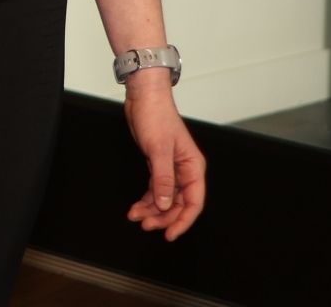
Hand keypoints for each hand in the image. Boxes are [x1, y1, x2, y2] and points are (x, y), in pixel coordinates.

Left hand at [123, 73, 205, 241]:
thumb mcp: (159, 149)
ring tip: (136, 216)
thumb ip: (163, 178)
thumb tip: (164, 204)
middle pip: (178, 204)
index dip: (183, 221)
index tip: (170, 234)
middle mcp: (185, 170)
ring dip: (152, 210)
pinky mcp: (158, 165)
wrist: (143, 97)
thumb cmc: (156, 116)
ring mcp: (171, 169)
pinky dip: (147, 199)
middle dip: (163, 217)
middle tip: (146, 225)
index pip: (194, 202)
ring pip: (165, 199)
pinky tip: (136, 207)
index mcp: (193, 167)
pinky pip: (155, 189)